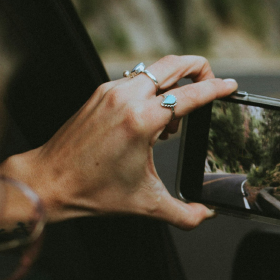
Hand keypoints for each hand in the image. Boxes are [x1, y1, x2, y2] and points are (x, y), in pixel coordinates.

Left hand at [1, 55, 237, 228]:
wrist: (48, 181)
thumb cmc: (92, 191)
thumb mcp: (146, 205)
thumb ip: (184, 214)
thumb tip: (207, 215)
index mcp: (141, 121)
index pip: (190, 95)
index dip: (216, 89)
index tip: (231, 86)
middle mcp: (126, 98)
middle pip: (174, 64)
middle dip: (199, 68)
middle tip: (211, 83)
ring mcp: (110, 91)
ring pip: (154, 70)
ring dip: (173, 84)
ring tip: (173, 120)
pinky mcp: (99, 93)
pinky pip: (136, 80)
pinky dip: (152, 92)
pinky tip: (151, 120)